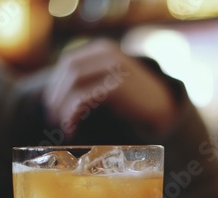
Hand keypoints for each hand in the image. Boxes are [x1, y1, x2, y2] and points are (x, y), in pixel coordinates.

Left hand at [43, 39, 176, 137]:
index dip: (57, 84)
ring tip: (64, 126)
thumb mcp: (113, 80)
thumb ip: (91, 80)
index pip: (69, 62)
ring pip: (74, 84)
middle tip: (54, 119)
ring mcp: (113, 69)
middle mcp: (107, 54)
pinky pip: (84, 98)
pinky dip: (73, 114)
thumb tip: (58, 97)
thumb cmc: (135, 99)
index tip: (53, 105)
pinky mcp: (116, 87)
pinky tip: (73, 126)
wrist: (164, 106)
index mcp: (103, 50)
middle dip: (56, 97)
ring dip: (63, 107)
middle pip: (69, 71)